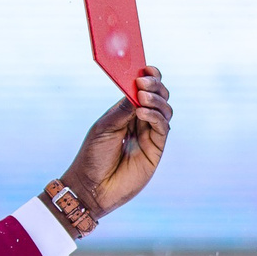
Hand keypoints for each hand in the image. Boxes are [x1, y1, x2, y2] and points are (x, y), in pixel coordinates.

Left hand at [57, 66, 171, 220]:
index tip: (146, 68)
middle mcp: (140, 122)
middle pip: (158, 97)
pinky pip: (163, 128)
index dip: (149, 78)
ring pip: (164, 111)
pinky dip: (156, 117)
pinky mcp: (156, 149)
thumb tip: (137, 89)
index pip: (143, 90)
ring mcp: (149, 135)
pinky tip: (143, 112)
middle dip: (155, 86)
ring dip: (156, 100)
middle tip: (144, 81)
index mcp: (126, 112)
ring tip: (142, 97)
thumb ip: (123, 110)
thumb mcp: (104, 128)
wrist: (91, 187)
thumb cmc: (92, 156)